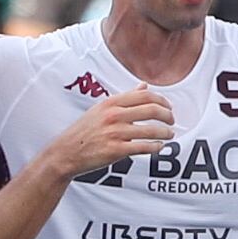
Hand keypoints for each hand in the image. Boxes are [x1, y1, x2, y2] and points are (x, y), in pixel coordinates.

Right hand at [43, 85, 174, 178]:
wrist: (66, 152)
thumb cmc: (84, 131)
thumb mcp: (101, 108)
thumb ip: (125, 98)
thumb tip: (143, 86)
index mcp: (111, 103)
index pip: (144, 96)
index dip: (161, 100)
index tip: (168, 107)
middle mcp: (114, 116)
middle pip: (151, 110)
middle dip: (167, 115)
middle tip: (172, 120)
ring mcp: (115, 133)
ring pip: (151, 130)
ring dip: (165, 132)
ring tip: (169, 134)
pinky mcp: (116, 150)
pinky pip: (143, 147)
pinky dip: (156, 147)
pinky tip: (159, 146)